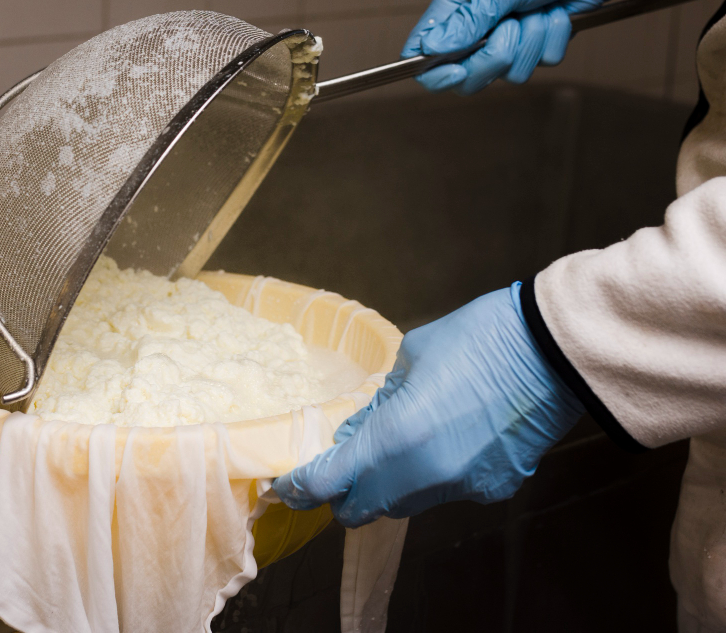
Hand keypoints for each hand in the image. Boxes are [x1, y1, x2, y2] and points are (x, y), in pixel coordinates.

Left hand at [273, 283, 584, 525]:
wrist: (558, 349)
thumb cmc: (480, 338)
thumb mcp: (411, 359)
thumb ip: (378, 406)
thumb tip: (355, 434)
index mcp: (397, 437)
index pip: (329, 483)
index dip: (301, 487)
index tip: (289, 484)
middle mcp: (425, 475)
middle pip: (363, 508)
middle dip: (344, 491)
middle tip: (341, 462)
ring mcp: (462, 487)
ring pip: (404, 504)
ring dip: (387, 485)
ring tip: (395, 444)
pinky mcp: (493, 488)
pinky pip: (444, 493)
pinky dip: (431, 476)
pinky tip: (445, 440)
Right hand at [403, 0, 619, 93]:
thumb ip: (468, 19)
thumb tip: (432, 48)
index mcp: (453, 12)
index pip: (422, 56)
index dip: (434, 73)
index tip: (457, 71)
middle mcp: (473, 33)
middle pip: (466, 78)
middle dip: (496, 56)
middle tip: (513, 25)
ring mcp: (503, 44)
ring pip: (509, 74)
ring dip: (531, 40)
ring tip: (538, 9)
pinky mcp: (532, 49)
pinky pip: (540, 65)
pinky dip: (552, 40)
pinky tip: (554, 15)